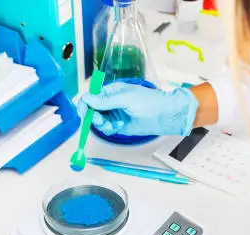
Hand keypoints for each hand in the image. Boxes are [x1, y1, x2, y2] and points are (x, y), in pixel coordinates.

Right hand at [77, 82, 198, 136]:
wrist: (164, 116)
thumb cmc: (149, 102)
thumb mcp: (126, 98)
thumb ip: (105, 100)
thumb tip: (87, 99)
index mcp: (110, 91)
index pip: (90, 96)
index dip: (85, 105)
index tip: (85, 113)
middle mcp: (110, 102)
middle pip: (91, 111)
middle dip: (94, 117)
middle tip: (101, 121)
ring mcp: (113, 114)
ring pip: (97, 121)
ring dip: (103, 124)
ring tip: (114, 124)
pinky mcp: (118, 125)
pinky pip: (106, 129)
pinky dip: (110, 129)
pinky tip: (120, 126)